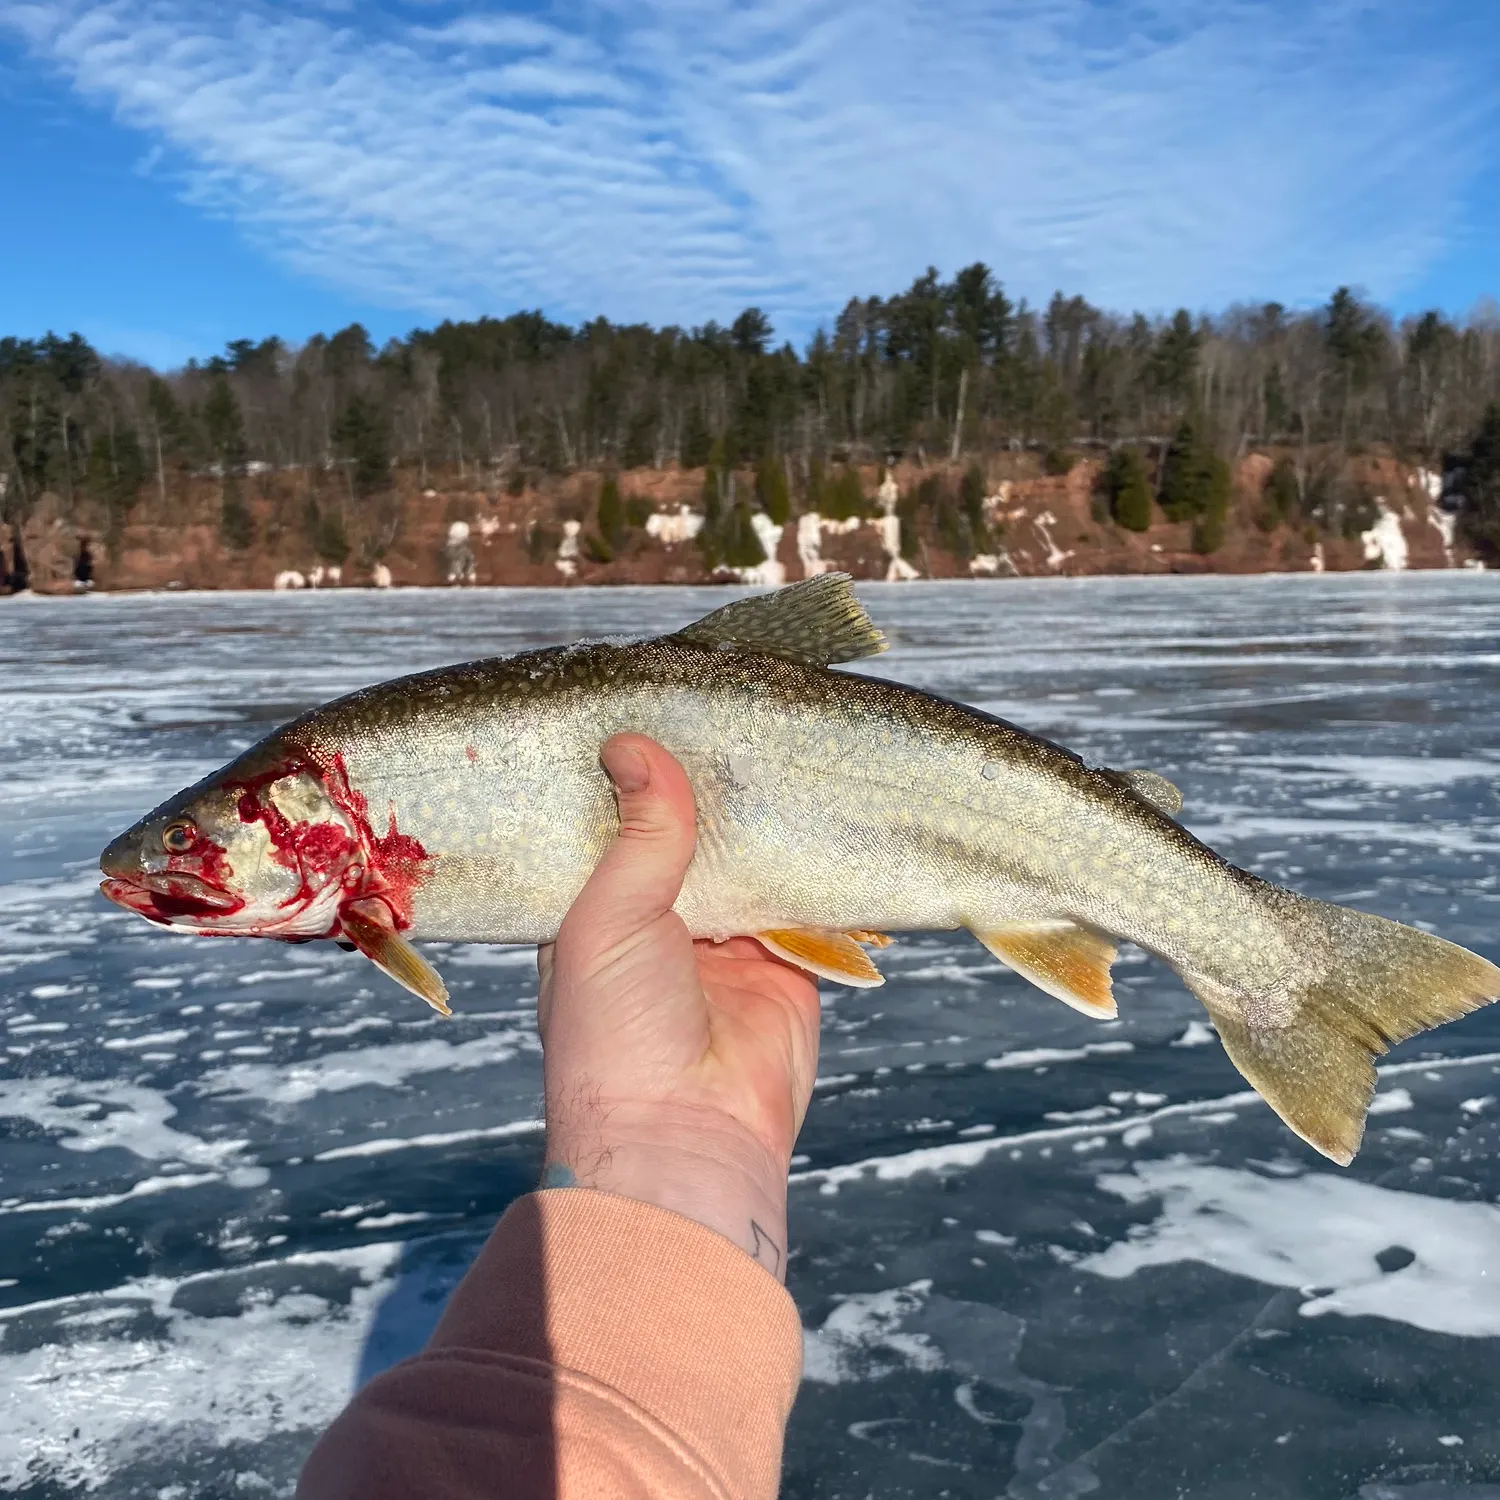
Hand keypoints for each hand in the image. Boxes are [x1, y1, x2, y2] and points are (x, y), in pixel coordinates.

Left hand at [536, 734, 820, 1279]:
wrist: (685, 1139)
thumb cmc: (616, 1036)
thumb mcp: (609, 917)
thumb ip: (640, 834)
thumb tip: (635, 746)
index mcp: (598, 912)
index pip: (620, 827)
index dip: (639, 778)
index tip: (660, 713)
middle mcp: (661, 925)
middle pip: (693, 839)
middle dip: (713, 794)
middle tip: (737, 723)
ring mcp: (726, 945)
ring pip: (752, 865)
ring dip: (768, 827)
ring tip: (787, 755)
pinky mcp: (786, 966)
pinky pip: (809, 907)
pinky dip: (821, 872)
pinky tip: (830, 819)